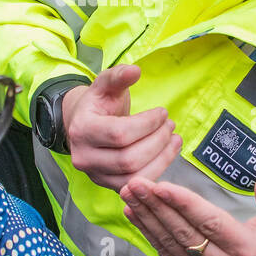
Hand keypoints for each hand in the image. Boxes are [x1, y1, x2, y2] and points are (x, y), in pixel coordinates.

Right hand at [63, 64, 181, 190]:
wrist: (83, 126)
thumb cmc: (98, 104)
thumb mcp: (105, 85)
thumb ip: (118, 76)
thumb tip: (135, 70)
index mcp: (82, 130)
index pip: (119, 133)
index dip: (147, 124)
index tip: (162, 112)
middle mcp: (84, 157)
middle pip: (128, 158)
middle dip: (157, 141)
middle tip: (170, 125)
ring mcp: (95, 175)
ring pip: (134, 175)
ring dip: (161, 157)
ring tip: (173, 138)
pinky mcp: (108, 185)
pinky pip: (137, 185)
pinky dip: (157, 170)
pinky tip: (167, 153)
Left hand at [120, 175, 255, 255]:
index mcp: (243, 247)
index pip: (209, 222)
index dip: (184, 204)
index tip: (162, 186)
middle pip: (182, 231)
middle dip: (155, 206)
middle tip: (136, 184)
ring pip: (168, 241)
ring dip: (145, 217)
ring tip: (128, 194)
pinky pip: (164, 251)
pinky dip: (146, 231)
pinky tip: (132, 213)